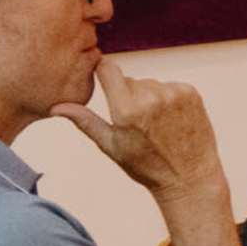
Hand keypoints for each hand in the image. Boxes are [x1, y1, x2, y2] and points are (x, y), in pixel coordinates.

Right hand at [53, 59, 224, 204]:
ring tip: (155, 124)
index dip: (102, 72)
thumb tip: (55, 107)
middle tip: (137, 123)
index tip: (101, 78)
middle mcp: (151, 97)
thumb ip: (85, 121)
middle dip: (127, 95)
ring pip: (150, 83)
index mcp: (126, 109)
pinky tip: (171, 120)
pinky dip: (168, 98)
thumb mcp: (111, 146)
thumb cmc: (145, 165)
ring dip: (149, 97)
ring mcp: (174, 93)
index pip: (107, 69)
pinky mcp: (191, 93)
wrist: (189, 176)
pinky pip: (170, 86)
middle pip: (129, 80)